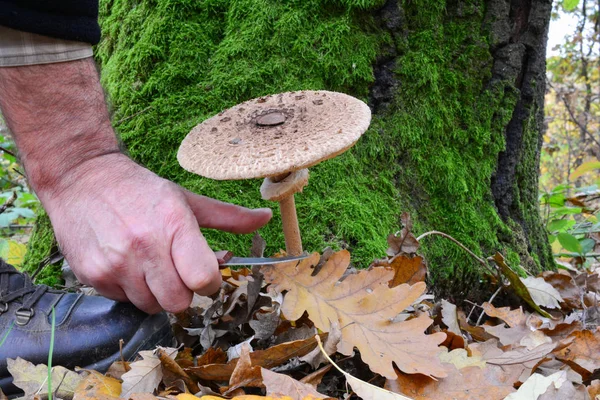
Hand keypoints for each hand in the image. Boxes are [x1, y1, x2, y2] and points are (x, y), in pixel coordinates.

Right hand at [42, 153, 271, 313]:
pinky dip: (130, 290)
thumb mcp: (185, 198)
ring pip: (151, 306)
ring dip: (156, 293)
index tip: (205, 274)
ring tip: (149, 265)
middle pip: (179, 302)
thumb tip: (265, 218)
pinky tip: (126, 264)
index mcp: (174, 224)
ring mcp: (116, 263)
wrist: (81, 178)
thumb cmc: (140, 189)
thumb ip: (228, 216)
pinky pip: (124, 301)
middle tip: (176, 271)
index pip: (203, 279)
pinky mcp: (92, 275)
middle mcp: (144, 246)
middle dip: (183, 291)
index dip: (209, 282)